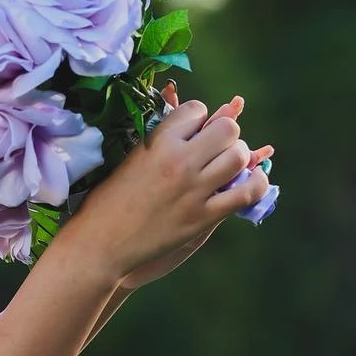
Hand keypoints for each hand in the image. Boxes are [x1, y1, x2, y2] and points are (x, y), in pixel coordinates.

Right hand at [65, 81, 273, 290]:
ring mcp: (193, 190)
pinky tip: (253, 180)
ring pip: (238, 156)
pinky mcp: (202, 217)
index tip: (192, 133)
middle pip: (227, 129)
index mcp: (157, 142)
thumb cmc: (105, 203)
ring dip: (237, 157)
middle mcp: (179, 161)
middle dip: (224, 135)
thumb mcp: (129, 159)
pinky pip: (245, 193)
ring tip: (226, 166)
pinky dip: (256, 184)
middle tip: (215, 149)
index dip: (197, 119)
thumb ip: (159, 140)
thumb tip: (185, 117)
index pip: (197, 109)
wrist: (99, 246)